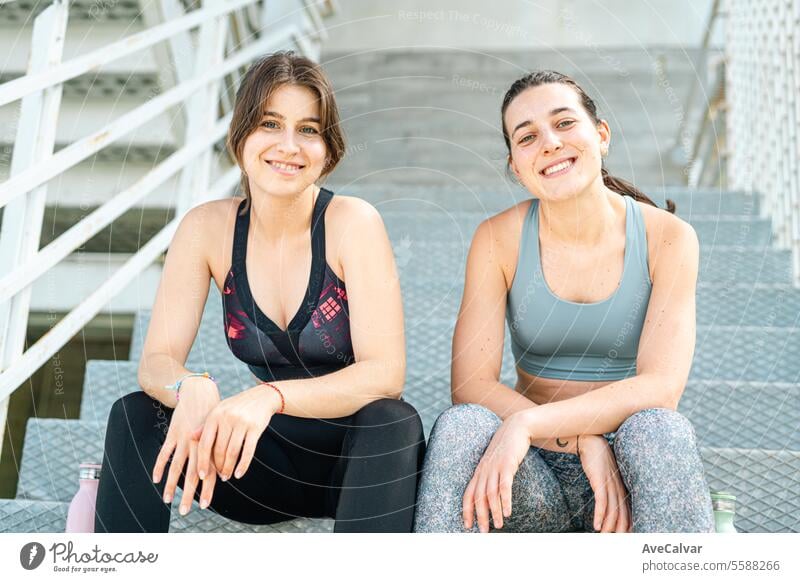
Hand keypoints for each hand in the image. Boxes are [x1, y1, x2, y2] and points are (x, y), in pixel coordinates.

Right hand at [152, 377, 219, 515]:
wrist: (200, 392)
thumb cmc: (213, 415)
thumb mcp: (219, 433)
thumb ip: (216, 452)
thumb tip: (219, 473)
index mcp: (211, 446)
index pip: (210, 473)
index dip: (207, 490)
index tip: (205, 505)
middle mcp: (198, 445)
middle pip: (194, 475)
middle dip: (190, 495)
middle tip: (185, 513)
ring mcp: (184, 440)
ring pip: (177, 467)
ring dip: (172, 486)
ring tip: (168, 501)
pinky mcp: (173, 434)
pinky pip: (164, 453)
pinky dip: (160, 466)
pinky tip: (156, 480)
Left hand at [193, 384, 281, 483]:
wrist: (262, 396)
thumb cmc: (237, 406)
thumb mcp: (219, 411)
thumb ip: (206, 425)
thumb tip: (191, 438)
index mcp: (214, 415)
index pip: (204, 443)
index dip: (202, 461)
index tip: (201, 475)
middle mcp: (226, 418)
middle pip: (219, 450)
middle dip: (218, 467)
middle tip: (219, 476)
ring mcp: (242, 422)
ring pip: (232, 452)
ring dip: (229, 468)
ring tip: (227, 476)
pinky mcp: (255, 427)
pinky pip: (248, 451)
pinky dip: (243, 465)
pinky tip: (239, 474)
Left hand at [462, 412, 530, 532]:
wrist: (515, 428)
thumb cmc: (506, 448)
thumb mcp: (495, 463)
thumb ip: (491, 477)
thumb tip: (492, 495)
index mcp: (480, 471)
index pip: (468, 493)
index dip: (466, 510)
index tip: (467, 525)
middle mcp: (484, 470)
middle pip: (478, 497)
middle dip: (480, 516)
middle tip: (483, 532)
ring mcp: (495, 467)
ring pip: (491, 494)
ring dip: (494, 512)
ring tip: (498, 526)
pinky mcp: (507, 464)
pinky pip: (505, 485)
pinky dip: (505, 500)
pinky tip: (507, 512)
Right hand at [579, 435, 631, 532]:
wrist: (592, 442)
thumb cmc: (598, 460)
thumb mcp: (607, 475)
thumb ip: (610, 487)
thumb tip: (608, 501)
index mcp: (623, 487)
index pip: (629, 511)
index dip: (630, 526)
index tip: (627, 537)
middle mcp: (619, 488)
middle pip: (624, 514)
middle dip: (621, 530)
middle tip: (617, 542)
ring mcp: (610, 485)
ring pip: (613, 511)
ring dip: (608, 527)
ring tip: (605, 537)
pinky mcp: (600, 481)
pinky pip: (601, 502)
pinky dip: (599, 515)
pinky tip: (595, 526)